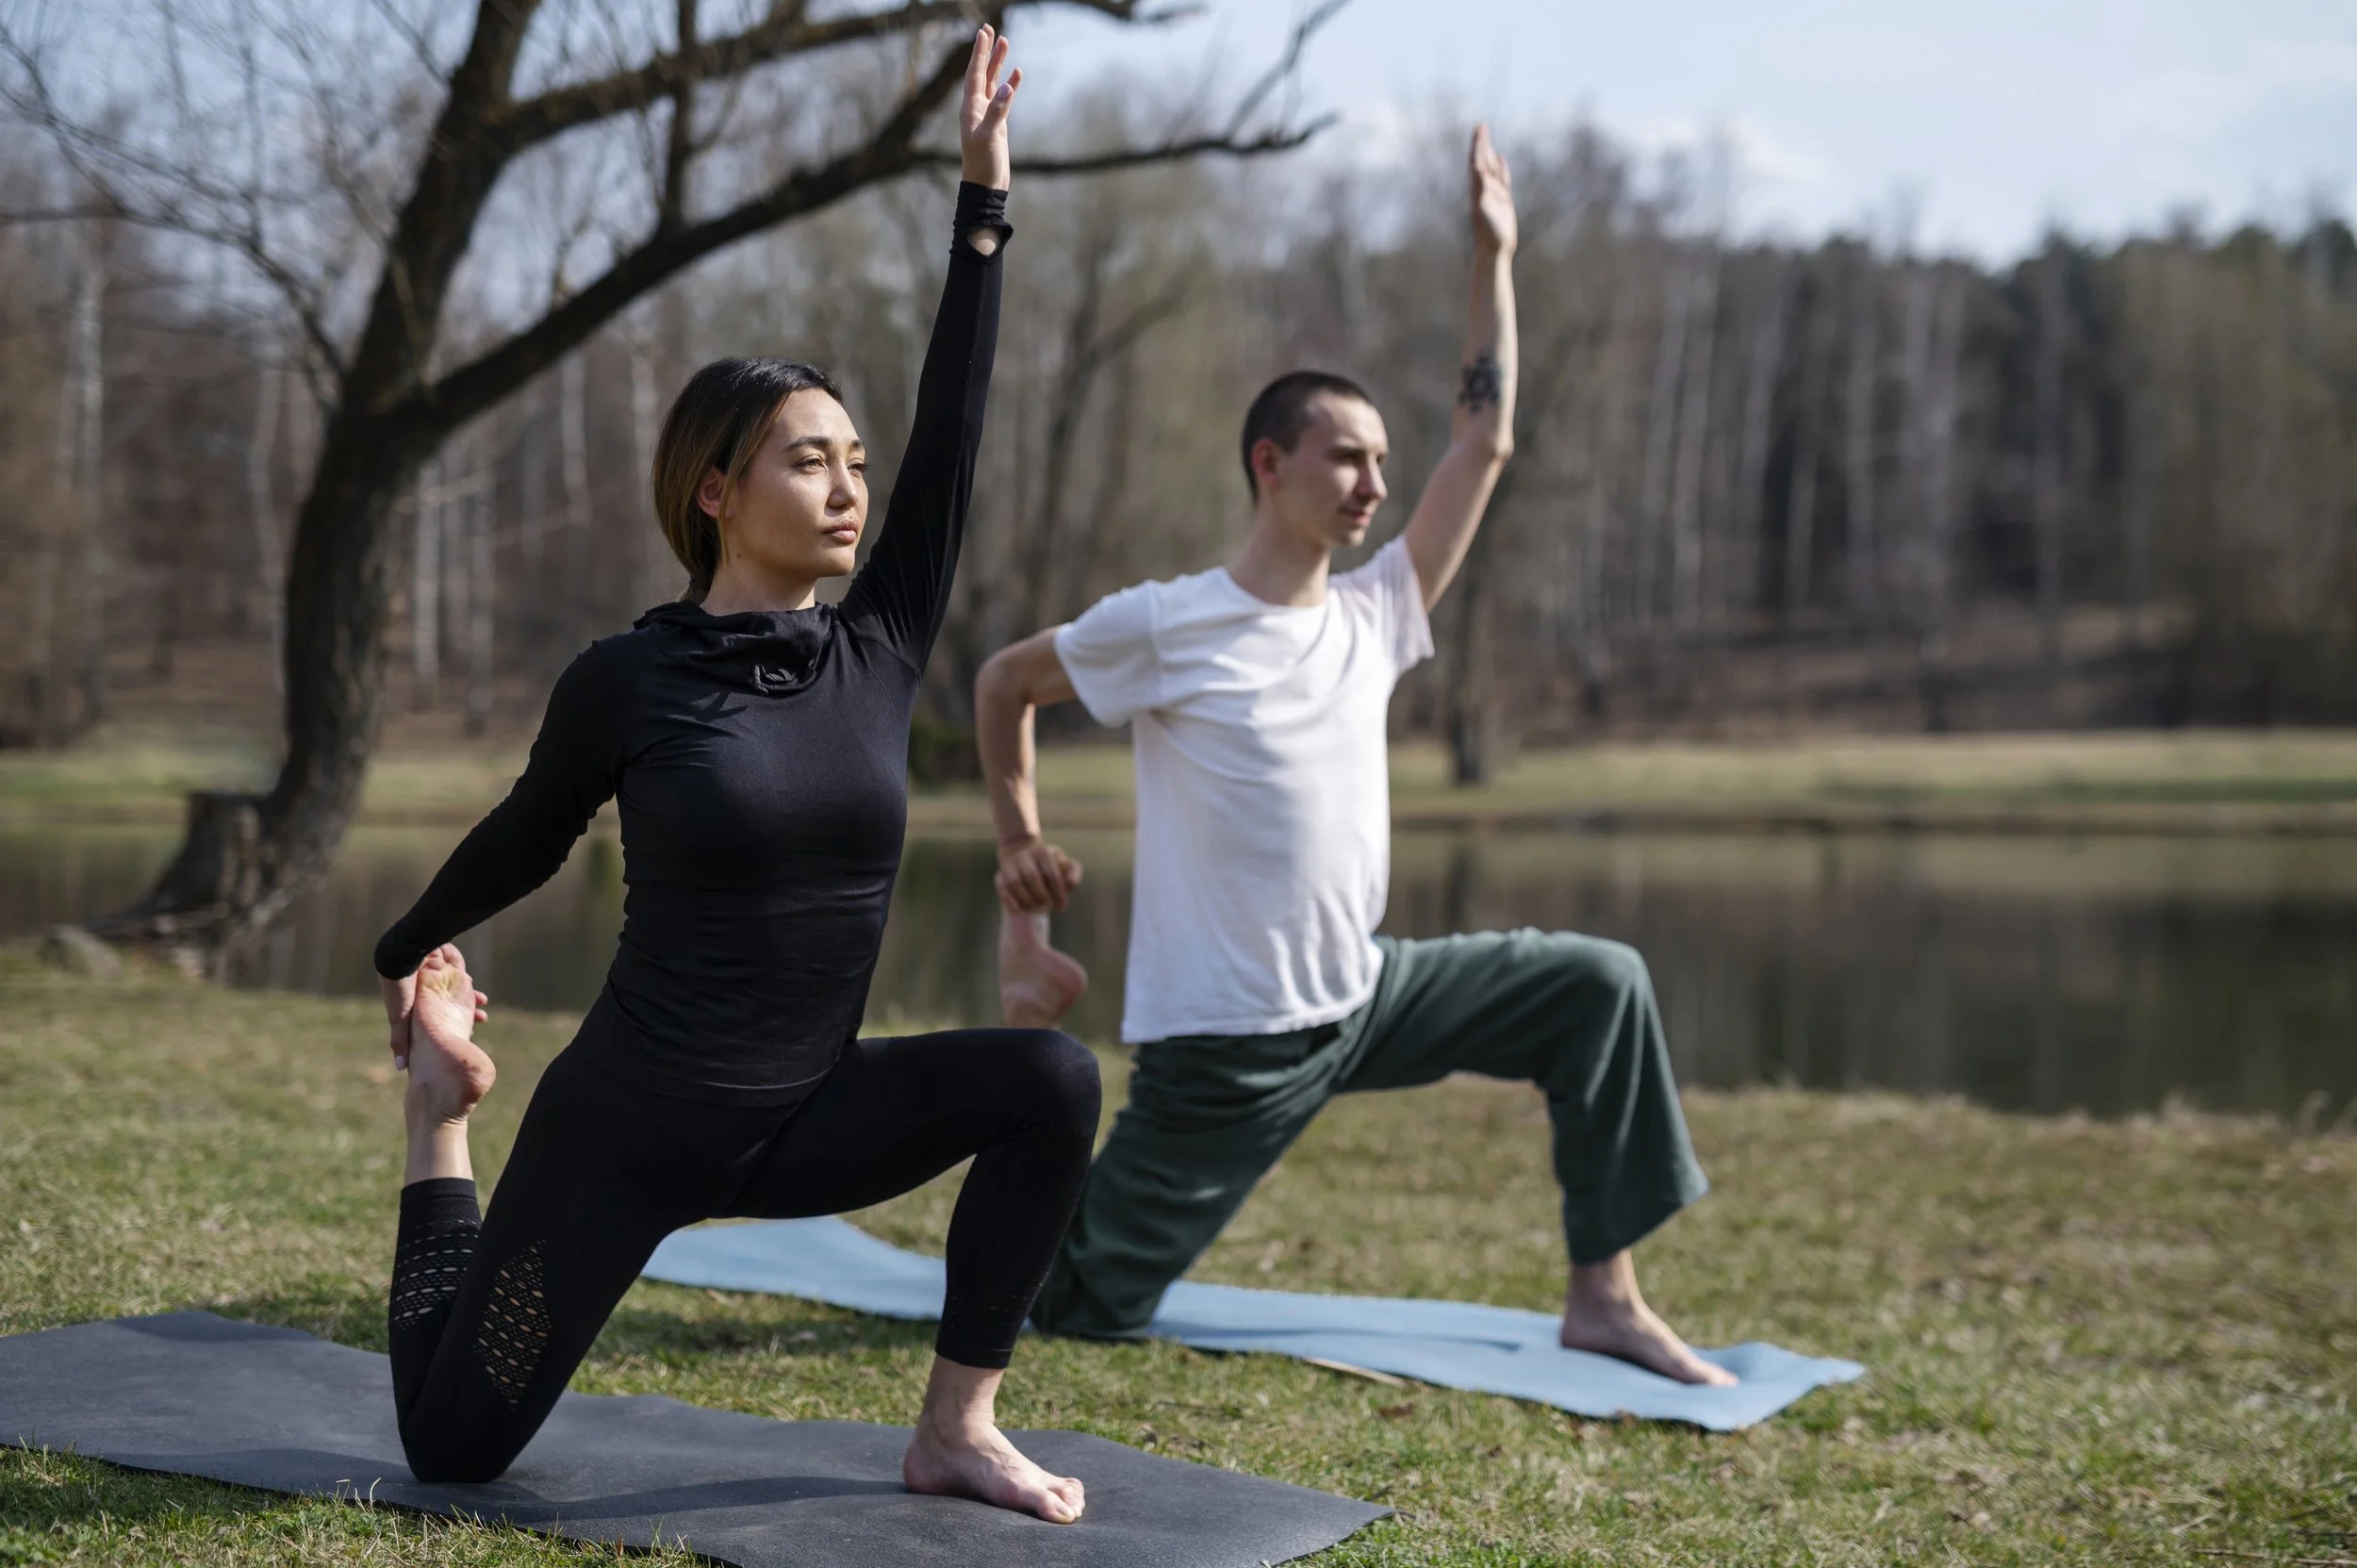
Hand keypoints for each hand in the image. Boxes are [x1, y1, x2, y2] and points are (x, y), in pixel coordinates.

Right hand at [380, 944, 490, 1070]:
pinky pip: (455, 973)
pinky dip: (465, 980)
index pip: (437, 1022)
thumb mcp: (399, 1017)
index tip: (469, 1035)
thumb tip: (402, 1068)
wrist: (399, 954)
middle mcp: (423, 994)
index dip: (453, 1029)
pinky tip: (475, 984)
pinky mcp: (436, 963)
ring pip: (453, 990)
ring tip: (483, 1001)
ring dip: (469, 996)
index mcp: (414, 1008)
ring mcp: (430, 978)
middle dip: (466, 1013)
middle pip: (447, 1006)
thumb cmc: (398, 988)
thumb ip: (401, 1040)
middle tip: (483, 1017)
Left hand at [959, 25, 1019, 190]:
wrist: (985, 186)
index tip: (983, 32)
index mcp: (970, 108)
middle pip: (981, 72)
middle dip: (987, 51)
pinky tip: (1016, 74)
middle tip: (991, 29)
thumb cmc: (982, 164)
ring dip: (998, 63)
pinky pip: (1003, 98)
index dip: (979, 52)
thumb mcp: (988, 136)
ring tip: (1005, 43)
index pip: (974, 73)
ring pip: (992, 82)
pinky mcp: (997, 124)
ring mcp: (987, 115)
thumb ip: (997, 111)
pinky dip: (1009, 85)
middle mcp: (976, 107)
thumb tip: (1005, 87)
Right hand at [996, 836, 1081, 914]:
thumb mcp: (1065, 865)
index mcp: (1043, 852)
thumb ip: (1073, 873)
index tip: (1061, 906)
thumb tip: (1068, 885)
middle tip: (1047, 907)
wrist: (1022, 854)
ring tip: (1035, 909)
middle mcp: (1025, 856)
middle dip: (1042, 896)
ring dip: (1026, 900)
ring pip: (1015, 883)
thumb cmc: (1050, 866)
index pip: (1052, 874)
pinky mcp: (999, 876)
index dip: (1058, 893)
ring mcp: (1010, 865)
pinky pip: (1002, 889)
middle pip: (1032, 877)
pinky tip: (1019, 910)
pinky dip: (1010, 902)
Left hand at [1469, 123, 1515, 255]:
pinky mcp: (1503, 200)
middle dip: (1482, 143)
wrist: (1493, 250)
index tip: (1479, 128)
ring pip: (1492, 168)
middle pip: (1482, 161)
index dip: (1478, 144)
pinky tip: (1501, 160)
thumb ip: (1480, 188)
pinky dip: (1501, 168)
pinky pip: (1502, 179)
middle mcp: (1483, 189)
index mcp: (1477, 188)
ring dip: (1490, 153)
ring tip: (1488, 139)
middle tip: (1482, 126)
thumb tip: (1476, 168)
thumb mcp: (1483, 209)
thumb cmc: (1488, 233)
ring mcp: (1493, 194)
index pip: (1477, 161)